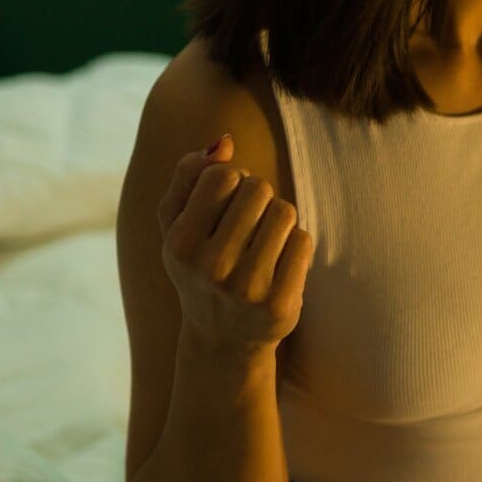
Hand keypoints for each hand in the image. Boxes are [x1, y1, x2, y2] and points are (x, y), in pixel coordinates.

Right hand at [156, 135, 311, 354]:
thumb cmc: (199, 267)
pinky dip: (296, 246)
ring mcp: (247, 287)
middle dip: (259, 198)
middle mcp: (210, 266)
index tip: (226, 206)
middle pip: (259, 188)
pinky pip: (304, 241)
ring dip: (280, 221)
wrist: (222, 339)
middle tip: (248, 226)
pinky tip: (279, 266)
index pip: (223, 175)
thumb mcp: (176, 224)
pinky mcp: (280, 303)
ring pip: (285, 211)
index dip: (232, 182)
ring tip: (263, 245)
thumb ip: (188, 176)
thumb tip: (223, 142)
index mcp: (179, 243)